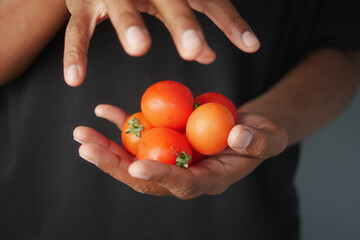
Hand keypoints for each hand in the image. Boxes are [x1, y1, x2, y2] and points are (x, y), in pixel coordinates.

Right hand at [63, 0, 259, 85]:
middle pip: (168, 1)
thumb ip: (203, 24)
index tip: (249, 45)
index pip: (209, 2)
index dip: (228, 24)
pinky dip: (75, 54)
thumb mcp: (182, 1)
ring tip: (140, 47)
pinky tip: (75, 80)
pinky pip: (76, 32)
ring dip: (130, 25)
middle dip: (181, 22)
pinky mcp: (82, 4)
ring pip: (121, 7)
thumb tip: (219, 55)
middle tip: (194, 48)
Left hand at [73, 104, 286, 198]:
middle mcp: (183, 173)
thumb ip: (256, 141)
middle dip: (115, 165)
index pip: (181, 183)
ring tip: (81, 134)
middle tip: (87, 149)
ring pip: (135, 157)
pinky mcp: (165, 139)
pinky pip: (141, 133)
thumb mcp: (268, 138)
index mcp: (207, 180)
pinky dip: (122, 123)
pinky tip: (104, 111)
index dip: (159, 176)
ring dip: (107, 146)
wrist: (245, 129)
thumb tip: (236, 135)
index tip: (135, 166)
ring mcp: (171, 156)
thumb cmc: (261, 136)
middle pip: (146, 176)